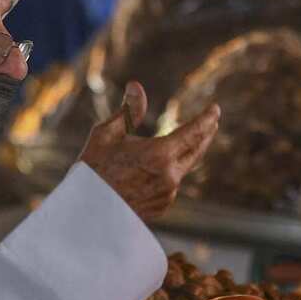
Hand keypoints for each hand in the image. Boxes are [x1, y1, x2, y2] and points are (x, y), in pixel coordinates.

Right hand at [79, 82, 219, 219]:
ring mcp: (167, 195)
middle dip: (205, 134)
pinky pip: (171, 185)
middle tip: (212, 122)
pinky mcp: (161, 207)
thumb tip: (137, 86)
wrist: (85, 214)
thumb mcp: (106, 134)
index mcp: (159, 154)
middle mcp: (169, 176)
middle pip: (196, 151)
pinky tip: (161, 169)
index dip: (206, 119)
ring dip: (186, 153)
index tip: (215, 110)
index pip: (194, 132)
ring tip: (188, 141)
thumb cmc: (92, 170)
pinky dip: (170, 172)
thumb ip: (129, 111)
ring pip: (183, 168)